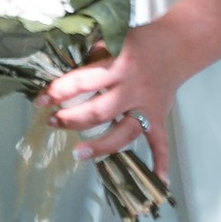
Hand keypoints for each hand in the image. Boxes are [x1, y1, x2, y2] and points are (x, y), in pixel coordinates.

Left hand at [47, 20, 191, 174]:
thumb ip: (93, 56)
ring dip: (100, 146)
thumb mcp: (114, 38)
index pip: (82, 81)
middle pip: (98, 111)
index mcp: (119, 65)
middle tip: (52, 123)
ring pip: (123, 132)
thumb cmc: (142, 38)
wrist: (180, 41)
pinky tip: (159, 182)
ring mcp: (147, 106)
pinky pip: (160, 142)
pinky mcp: (159, 117)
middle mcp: (132, 88)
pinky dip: (161, 163)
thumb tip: (66, 74)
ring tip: (77, 153)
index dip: (58, 91)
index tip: (40, 101)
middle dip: (71, 119)